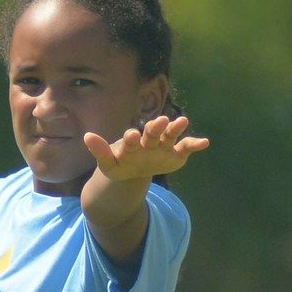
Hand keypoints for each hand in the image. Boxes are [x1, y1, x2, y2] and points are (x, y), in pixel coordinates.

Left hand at [81, 115, 210, 183]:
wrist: (134, 170)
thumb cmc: (121, 163)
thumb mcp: (108, 162)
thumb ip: (100, 151)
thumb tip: (87, 136)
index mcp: (133, 143)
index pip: (132, 140)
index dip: (132, 138)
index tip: (132, 134)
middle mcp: (149, 140)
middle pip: (152, 133)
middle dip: (156, 128)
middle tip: (160, 121)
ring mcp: (163, 146)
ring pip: (170, 135)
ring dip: (176, 128)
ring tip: (183, 121)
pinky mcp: (176, 153)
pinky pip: (186, 147)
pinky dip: (195, 144)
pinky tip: (205, 142)